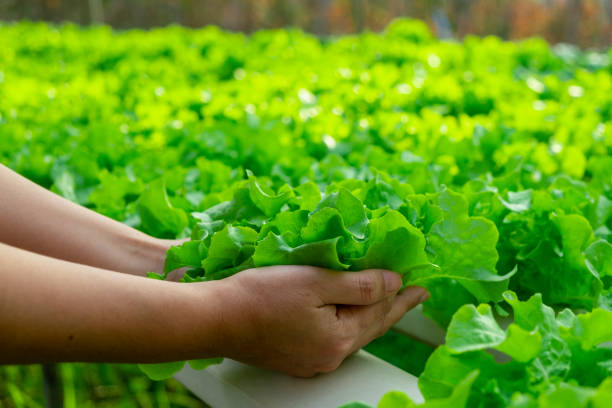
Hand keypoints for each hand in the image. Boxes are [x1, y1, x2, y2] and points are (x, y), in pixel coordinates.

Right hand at [207, 266, 428, 376]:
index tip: (421, 284)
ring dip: (373, 315)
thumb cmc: (261, 296)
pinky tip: (349, 315)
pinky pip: (334, 338)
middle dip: (395, 309)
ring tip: (388, 304)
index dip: (402, 294)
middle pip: (371, 327)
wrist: (215, 318)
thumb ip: (360, 284)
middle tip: (416, 296)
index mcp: (339, 338)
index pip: (381, 311)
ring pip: (353, 333)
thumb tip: (394, 283)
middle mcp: (329, 356)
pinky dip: (349, 322)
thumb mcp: (316, 281)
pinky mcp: (296, 357)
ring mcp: (312, 360)